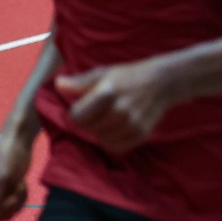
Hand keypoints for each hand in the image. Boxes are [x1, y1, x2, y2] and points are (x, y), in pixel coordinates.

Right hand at [0, 132, 34, 220]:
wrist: (19, 141)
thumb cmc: (8, 155)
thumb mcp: (1, 178)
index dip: (2, 208)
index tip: (13, 194)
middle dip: (11, 205)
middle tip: (19, 190)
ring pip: (6, 213)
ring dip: (18, 202)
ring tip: (21, 186)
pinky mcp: (2, 193)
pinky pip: (12, 207)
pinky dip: (20, 199)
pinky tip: (22, 185)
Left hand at [55, 60, 179, 154]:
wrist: (163, 82)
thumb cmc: (128, 76)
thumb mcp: (104, 73)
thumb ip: (79, 82)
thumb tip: (58, 85)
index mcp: (107, 92)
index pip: (77, 117)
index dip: (77, 113)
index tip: (84, 108)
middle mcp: (120, 110)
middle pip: (88, 129)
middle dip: (88, 122)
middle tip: (98, 113)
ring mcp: (132, 123)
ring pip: (101, 140)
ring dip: (100, 132)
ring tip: (107, 121)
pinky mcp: (142, 133)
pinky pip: (117, 147)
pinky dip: (112, 141)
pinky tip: (116, 130)